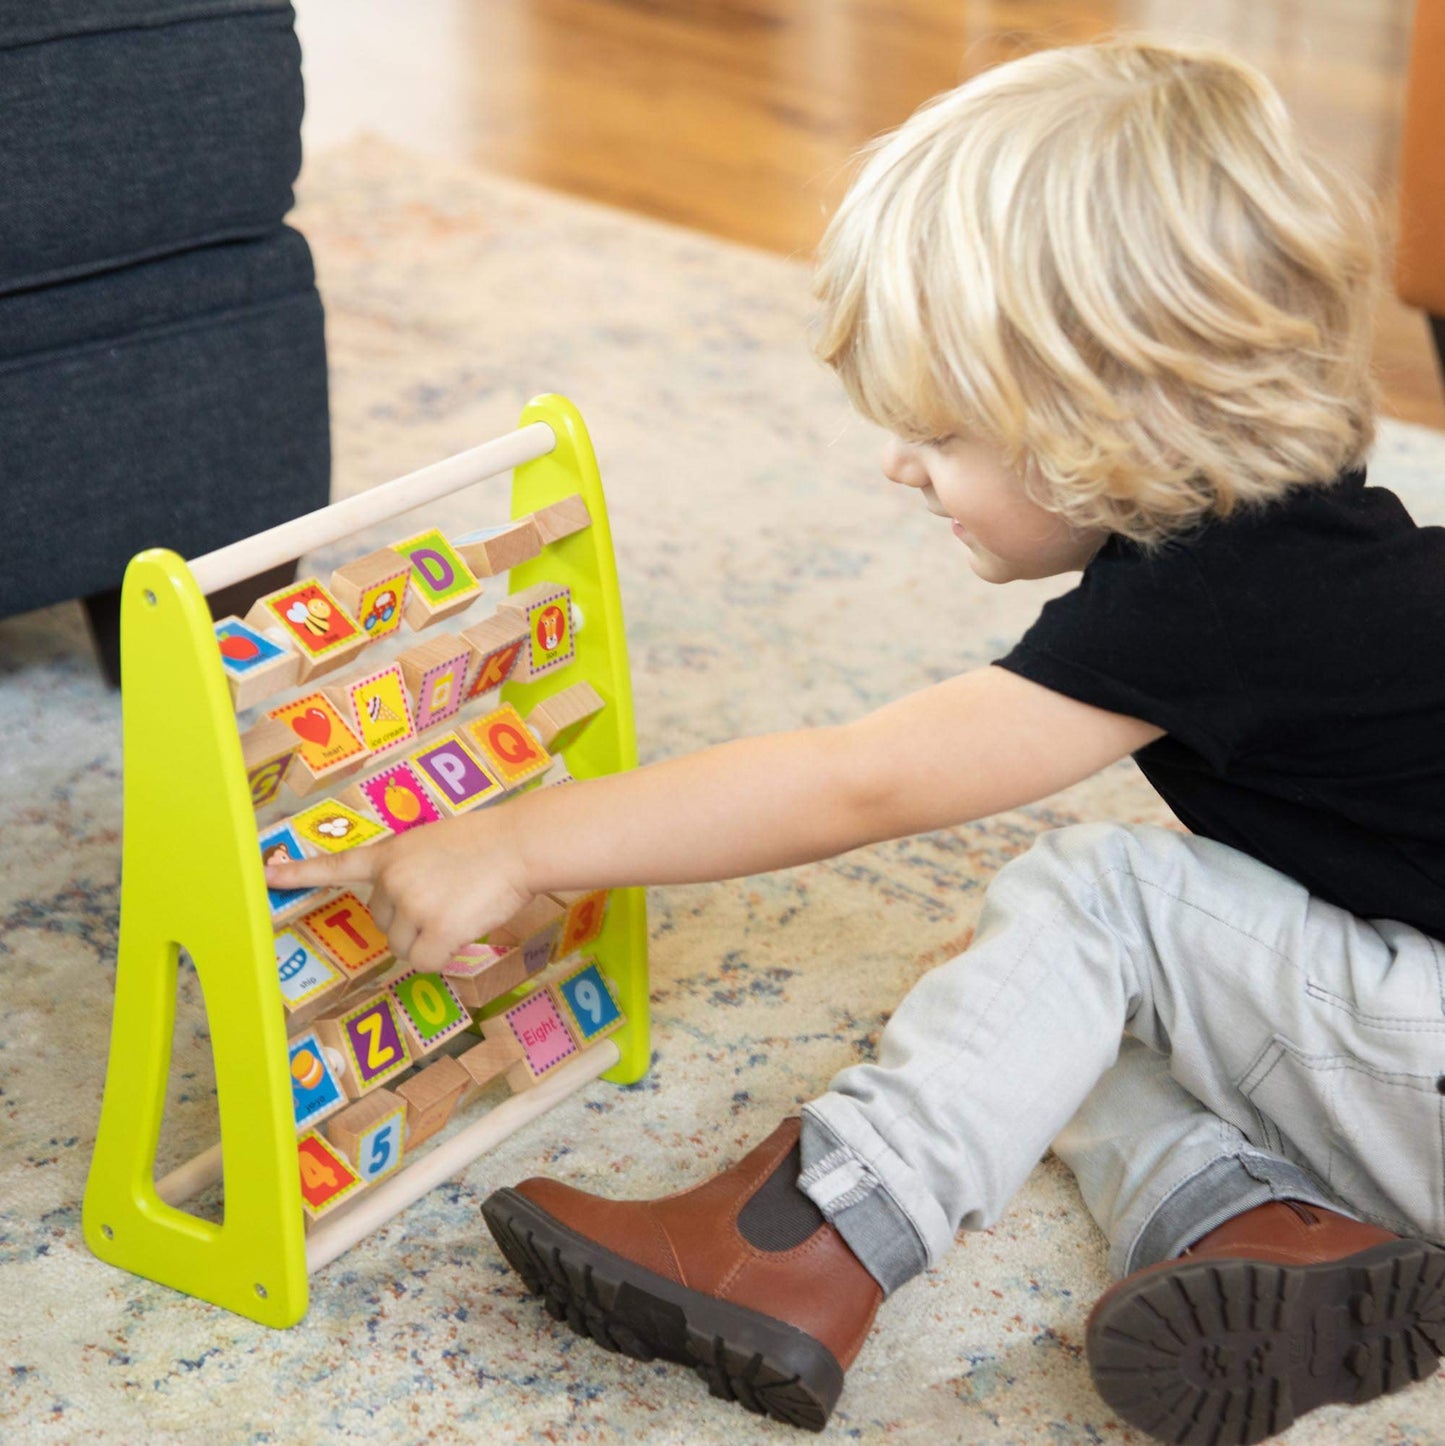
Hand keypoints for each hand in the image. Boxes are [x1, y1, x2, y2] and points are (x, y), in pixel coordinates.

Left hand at [263, 811, 533, 972]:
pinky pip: (425, 963)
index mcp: (389, 855)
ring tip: (462, 907)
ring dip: (430, 939)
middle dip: (411, 922)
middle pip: (384, 925)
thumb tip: (407, 910)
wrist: (518, 844)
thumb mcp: (433, 844)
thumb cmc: (487, 843)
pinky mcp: (435, 929)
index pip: (335, 866)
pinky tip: (465, 928)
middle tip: (447, 898)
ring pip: (405, 948)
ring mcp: (412, 906)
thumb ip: (409, 871)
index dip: (298, 873)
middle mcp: (391, 882)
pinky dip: (445, 955)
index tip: (265, 876)